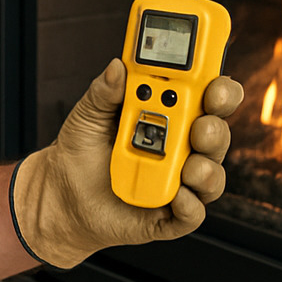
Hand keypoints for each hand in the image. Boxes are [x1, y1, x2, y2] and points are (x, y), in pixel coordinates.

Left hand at [10, 59, 242, 268]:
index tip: (213, 83)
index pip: (207, 98)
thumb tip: (118, 67)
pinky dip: (190, 204)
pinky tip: (177, 195)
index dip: (219, 89)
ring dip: (206, 168)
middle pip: (216, 133)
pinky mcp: (169, 215)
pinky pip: (193, 212)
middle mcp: (181, 147)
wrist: (62, 195)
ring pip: (211, 173)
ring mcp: (178, 182)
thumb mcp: (87, 115)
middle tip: (200, 124)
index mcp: (169, 116)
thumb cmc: (82, 152)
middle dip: (215, 127)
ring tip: (187, 165)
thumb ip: (104, 91)